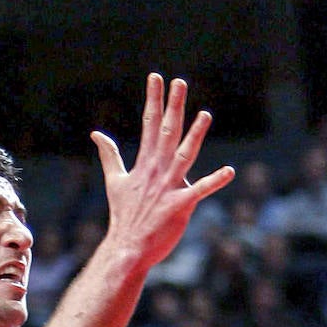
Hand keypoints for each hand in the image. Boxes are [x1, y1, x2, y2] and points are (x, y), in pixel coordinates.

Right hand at [91, 74, 234, 267]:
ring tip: (206, 114)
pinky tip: (230, 171)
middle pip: (167, 132)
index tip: (156, 78)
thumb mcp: (115, 181)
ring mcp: (168, 187)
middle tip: (180, 82)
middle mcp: (156, 171)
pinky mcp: (180, 206)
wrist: (127, 247)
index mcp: (143, 163)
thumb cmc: (124, 216)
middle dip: (173, 106)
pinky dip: (214, 181)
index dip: (154, 100)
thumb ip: (109, 155)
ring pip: (184, 155)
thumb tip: (96, 133)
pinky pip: (200, 191)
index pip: (149, 124)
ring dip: (195, 135)